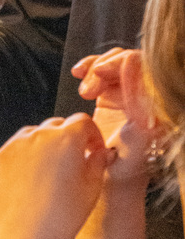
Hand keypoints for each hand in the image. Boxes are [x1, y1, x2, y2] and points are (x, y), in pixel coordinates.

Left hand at [0, 116, 109, 238]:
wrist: (20, 238)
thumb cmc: (58, 218)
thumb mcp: (91, 189)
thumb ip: (98, 163)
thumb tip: (102, 153)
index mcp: (66, 139)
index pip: (84, 122)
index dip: (93, 135)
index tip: (94, 149)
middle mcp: (38, 136)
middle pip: (58, 126)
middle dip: (70, 138)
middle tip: (75, 160)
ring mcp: (15, 146)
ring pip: (36, 134)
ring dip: (47, 145)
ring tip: (53, 170)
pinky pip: (17, 149)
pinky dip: (27, 156)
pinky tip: (34, 178)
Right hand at [72, 47, 162, 182]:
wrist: (107, 180)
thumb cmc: (125, 166)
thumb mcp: (137, 133)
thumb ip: (138, 98)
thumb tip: (132, 63)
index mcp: (160, 100)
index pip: (144, 64)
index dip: (118, 64)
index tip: (97, 75)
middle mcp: (148, 93)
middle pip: (127, 59)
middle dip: (102, 68)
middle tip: (87, 91)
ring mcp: (130, 92)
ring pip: (114, 61)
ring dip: (94, 69)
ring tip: (83, 92)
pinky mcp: (114, 95)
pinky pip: (103, 70)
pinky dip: (89, 67)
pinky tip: (78, 73)